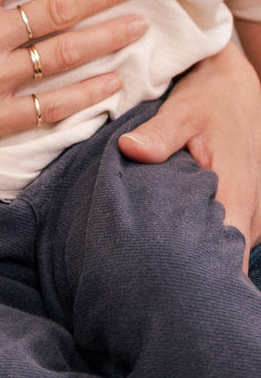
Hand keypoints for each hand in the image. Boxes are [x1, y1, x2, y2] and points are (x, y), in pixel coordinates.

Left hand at [119, 42, 260, 269]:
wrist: (237, 87)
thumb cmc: (210, 98)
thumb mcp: (182, 109)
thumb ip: (157, 134)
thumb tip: (129, 149)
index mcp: (236, 195)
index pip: (226, 259)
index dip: (200, 280)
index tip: (164, 289)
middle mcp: (248, 213)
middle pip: (223, 263)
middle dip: (189, 273)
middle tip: (145, 279)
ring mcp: (249, 214)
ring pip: (225, 251)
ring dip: (195, 255)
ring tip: (151, 260)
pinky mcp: (242, 210)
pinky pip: (224, 236)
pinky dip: (201, 238)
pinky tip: (171, 238)